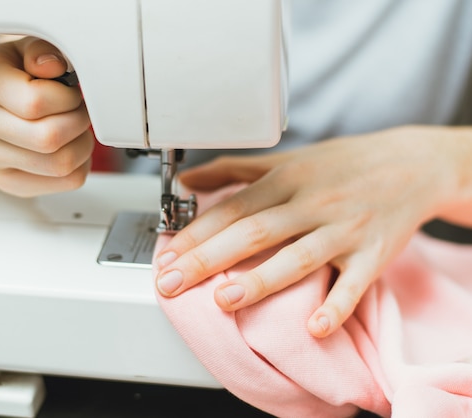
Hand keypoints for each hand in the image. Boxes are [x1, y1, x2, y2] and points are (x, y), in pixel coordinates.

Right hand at [0, 37, 93, 196]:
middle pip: (48, 139)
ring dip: (82, 146)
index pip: (36, 102)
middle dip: (78, 123)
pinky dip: (80, 166)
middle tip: (77, 112)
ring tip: (75, 129)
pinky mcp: (6, 181)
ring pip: (60, 164)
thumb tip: (52, 66)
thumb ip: (43, 50)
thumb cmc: (18, 73)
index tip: (70, 93)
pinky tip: (69, 148)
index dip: (67, 99)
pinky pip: (63, 182)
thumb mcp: (29, 49)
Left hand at [155, 126, 471, 336]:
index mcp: (286, 179)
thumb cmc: (341, 165)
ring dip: (259, 280)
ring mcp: (344, 230)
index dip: (196, 232)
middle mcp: (312, 203)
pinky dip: (335, 306)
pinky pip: (353, 284)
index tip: (166, 255)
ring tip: (222, 300)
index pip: (233, 209)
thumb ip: (233, 170)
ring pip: (297, 257)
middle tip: (171, 282)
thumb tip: (187, 180)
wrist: (410, 164)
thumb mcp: (286, 158)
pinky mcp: (373, 255)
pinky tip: (313, 328)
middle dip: (208, 259)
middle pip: (254, 232)